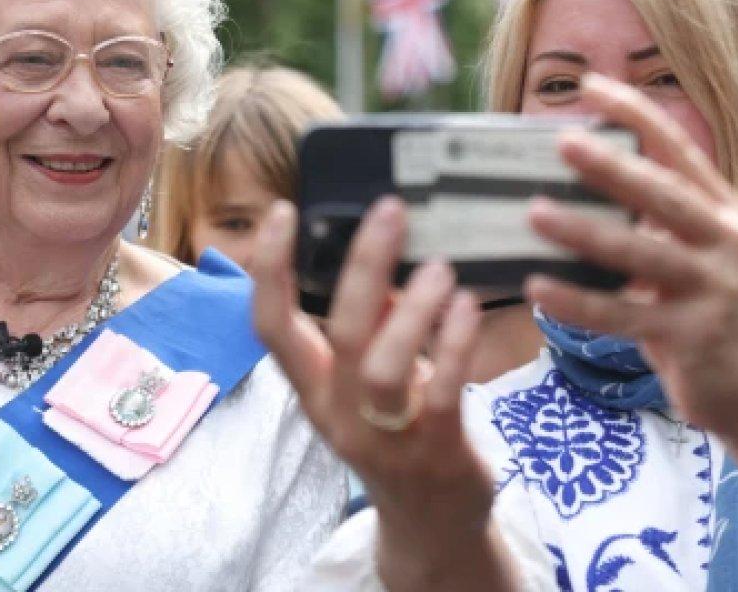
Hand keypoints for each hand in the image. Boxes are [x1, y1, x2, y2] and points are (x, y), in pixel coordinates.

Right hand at [251, 197, 511, 589]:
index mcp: (314, 387)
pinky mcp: (435, 450)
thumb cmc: (396, 434)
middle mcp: (339, 411)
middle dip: (362, 266)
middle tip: (391, 211)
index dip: (269, 268)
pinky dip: (454, 344)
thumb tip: (381, 261)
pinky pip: (440, 393)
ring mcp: (386, 436)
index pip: (271, 325)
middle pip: (339, 332)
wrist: (429, 526)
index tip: (282, 212)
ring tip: (441, 269)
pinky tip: (468, 308)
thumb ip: (371, 327)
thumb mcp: (368, 382)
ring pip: (383, 366)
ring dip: (413, 310)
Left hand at [524, 72, 737, 435]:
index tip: (591, 86)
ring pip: (641, 255)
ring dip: (584, 232)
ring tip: (535, 212)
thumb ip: (643, 223)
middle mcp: (726, 242)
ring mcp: (714, 291)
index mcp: (720, 211)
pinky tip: (537, 287)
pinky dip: (577, 301)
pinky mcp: (692, 337)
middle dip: (611, 166)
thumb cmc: (695, 309)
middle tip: (561, 141)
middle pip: (664, 195)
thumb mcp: (681, 255)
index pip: (678, 150)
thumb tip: (563, 187)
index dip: (636, 115)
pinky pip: (622, 316)